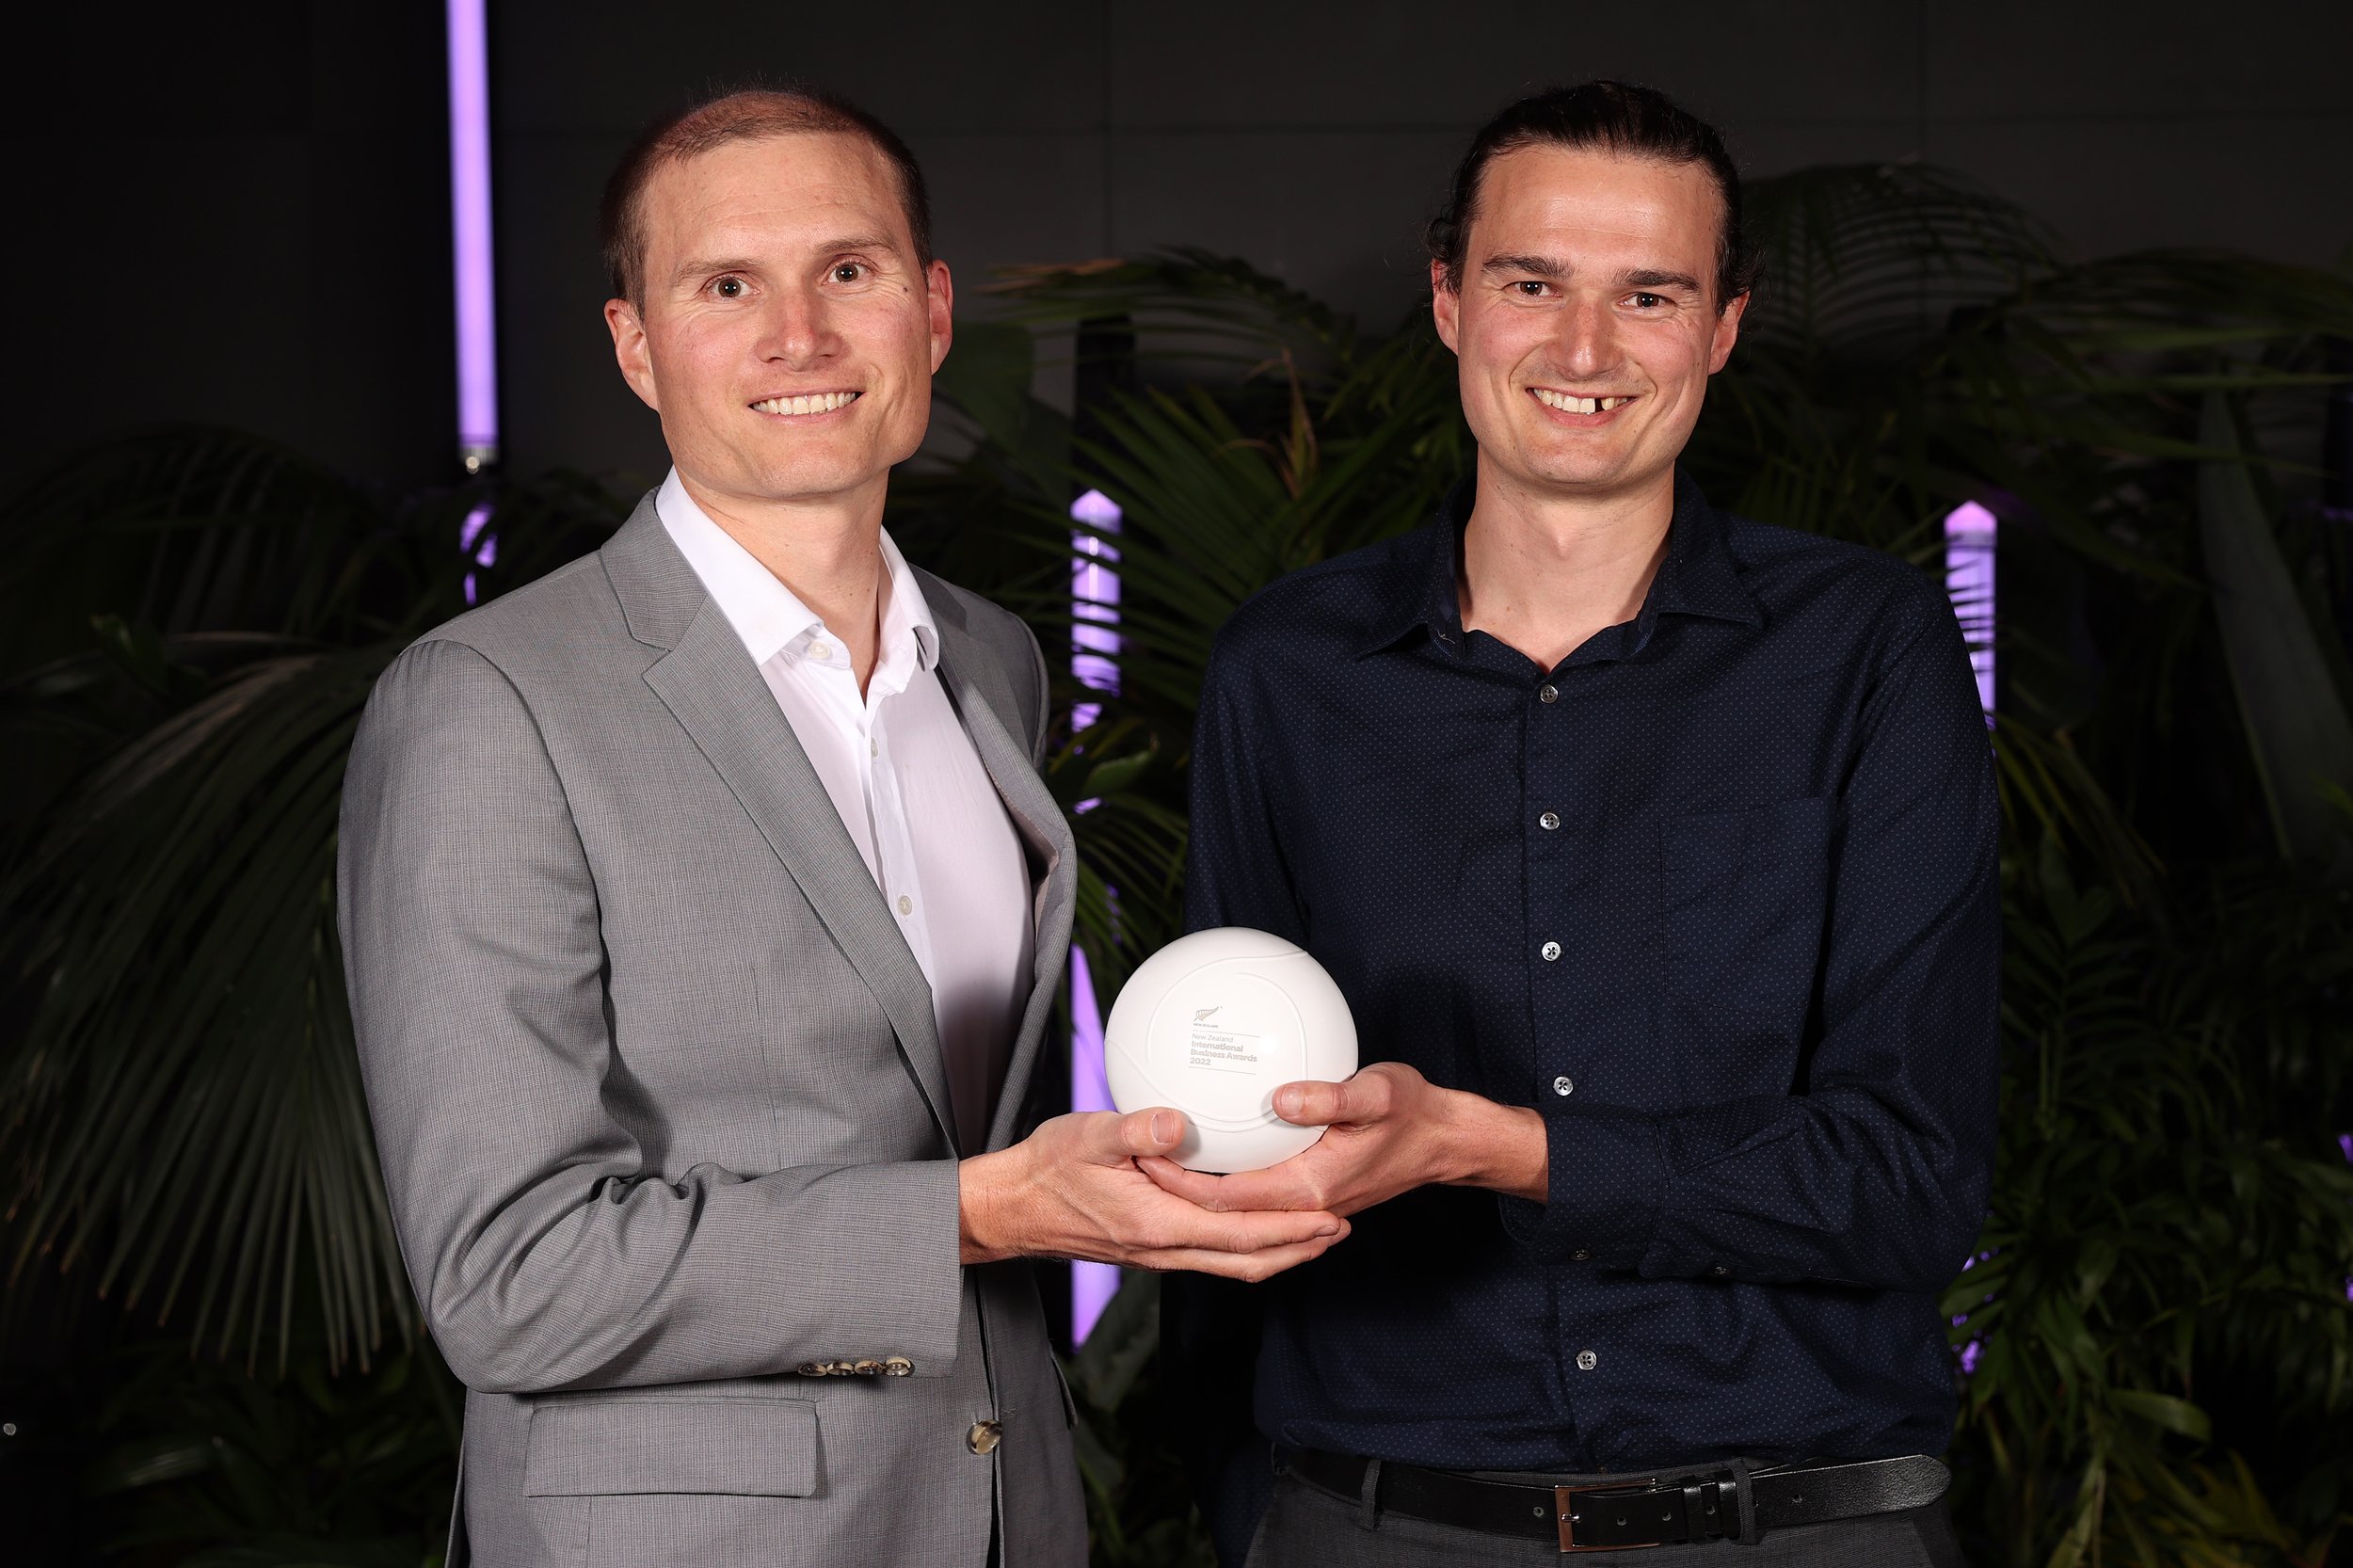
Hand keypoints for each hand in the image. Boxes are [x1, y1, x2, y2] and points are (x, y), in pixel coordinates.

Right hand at [958, 1107, 1350, 1279]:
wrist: (1011, 1208)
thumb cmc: (1047, 1169)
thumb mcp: (1088, 1137)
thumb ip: (1135, 1131)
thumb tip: (1176, 1121)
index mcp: (1158, 1226)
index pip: (1240, 1236)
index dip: (1290, 1230)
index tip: (1330, 1217)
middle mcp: (1163, 1250)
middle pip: (1246, 1261)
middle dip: (1297, 1248)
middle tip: (1340, 1229)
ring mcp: (1156, 1253)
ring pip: (1230, 1263)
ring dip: (1276, 1250)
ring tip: (1312, 1232)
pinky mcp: (1148, 1246)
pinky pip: (1209, 1253)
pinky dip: (1244, 1244)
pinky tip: (1252, 1219)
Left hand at [1138, 1062, 1547, 1219]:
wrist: (1443, 1141)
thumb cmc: (1413, 1114)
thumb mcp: (1378, 1094)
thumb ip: (1330, 1097)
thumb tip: (1282, 1097)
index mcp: (1307, 1190)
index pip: (1223, 1200)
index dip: (1177, 1182)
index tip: (1141, 1153)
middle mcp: (1300, 1206)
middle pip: (1217, 1211)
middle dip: (1170, 1190)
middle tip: (1128, 1153)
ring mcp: (1303, 1203)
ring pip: (1233, 1208)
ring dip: (1192, 1188)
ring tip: (1150, 1156)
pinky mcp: (1306, 1191)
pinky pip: (1252, 1192)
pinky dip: (1222, 1178)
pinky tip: (1204, 1147)